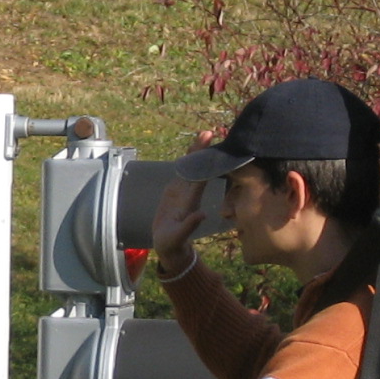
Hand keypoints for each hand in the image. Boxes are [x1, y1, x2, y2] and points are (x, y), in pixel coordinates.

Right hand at [151, 130, 218, 271]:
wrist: (169, 246)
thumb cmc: (173, 243)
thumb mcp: (178, 236)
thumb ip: (189, 226)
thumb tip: (202, 214)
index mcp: (191, 201)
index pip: (200, 178)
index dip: (204, 163)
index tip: (210, 149)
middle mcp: (189, 193)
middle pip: (196, 168)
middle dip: (201, 150)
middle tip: (208, 131)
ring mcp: (182, 192)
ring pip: (189, 168)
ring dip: (195, 152)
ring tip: (203, 134)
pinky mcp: (174, 193)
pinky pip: (181, 174)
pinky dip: (185, 162)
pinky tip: (191, 150)